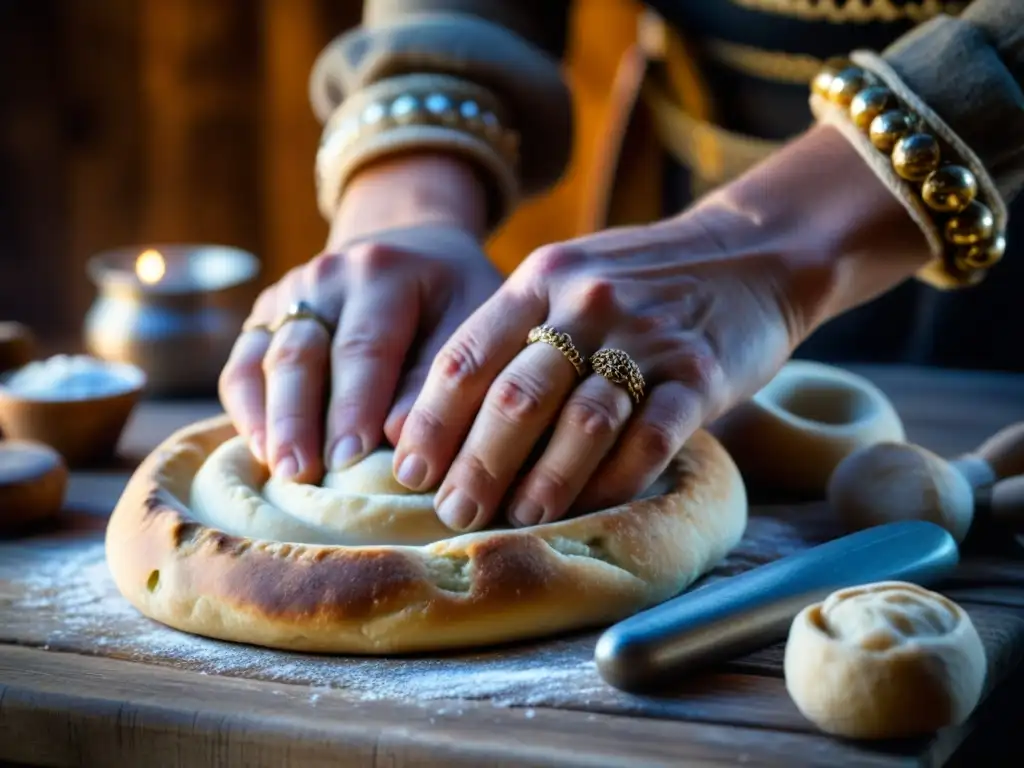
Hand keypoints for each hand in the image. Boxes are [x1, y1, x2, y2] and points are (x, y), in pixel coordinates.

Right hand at [218, 154, 501, 480]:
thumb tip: (398, 435)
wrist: (415, 253)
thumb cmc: (453, 300)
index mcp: (382, 273)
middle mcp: (324, 278)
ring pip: (264, 363)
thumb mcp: (471, 317)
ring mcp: (287, 297)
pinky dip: (247, 411)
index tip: (351, 458)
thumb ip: (440, 373)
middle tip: (304, 475)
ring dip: (271, 422)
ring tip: (280, 472)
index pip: (364, 345)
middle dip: (301, 420)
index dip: (355, 404)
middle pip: (302, 355)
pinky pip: (241, 368)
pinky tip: (261, 453)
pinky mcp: (264, 320)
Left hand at [392, 124, 931, 530]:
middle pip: (514, 396)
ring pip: (581, 421)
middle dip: (475, 464)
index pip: (466, 356)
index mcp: (541, 281)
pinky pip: (651, 436)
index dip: (430, 421)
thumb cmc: (640, 281)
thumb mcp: (567, 280)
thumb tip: (439, 415)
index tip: (407, 471)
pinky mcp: (701, 373)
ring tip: (518, 519)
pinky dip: (618, 477)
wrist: (751, 254)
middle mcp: (587, 303)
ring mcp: (646, 336)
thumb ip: (512, 332)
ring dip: (544, 480)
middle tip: (453, 512)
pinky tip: (594, 505)